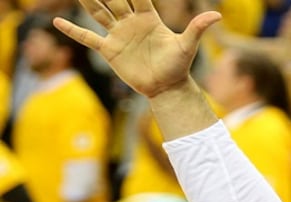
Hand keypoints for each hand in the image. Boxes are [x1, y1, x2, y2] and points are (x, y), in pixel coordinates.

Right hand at [53, 0, 220, 98]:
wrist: (167, 87)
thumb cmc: (179, 66)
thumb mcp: (187, 45)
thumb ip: (197, 28)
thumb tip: (216, 16)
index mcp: (148, 18)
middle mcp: (130, 22)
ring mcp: (118, 35)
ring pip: (98, 12)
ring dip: (87, 0)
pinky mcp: (110, 51)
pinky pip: (88, 37)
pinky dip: (73, 30)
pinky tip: (56, 21)